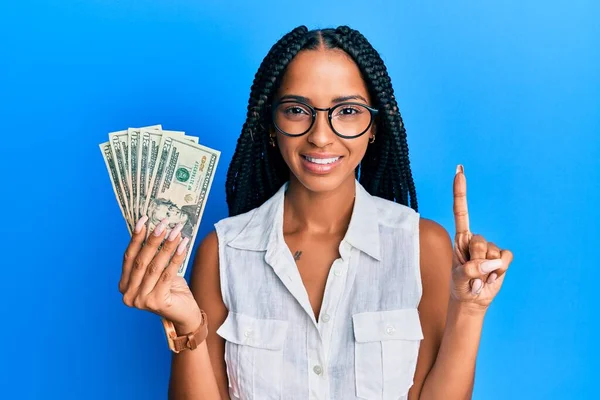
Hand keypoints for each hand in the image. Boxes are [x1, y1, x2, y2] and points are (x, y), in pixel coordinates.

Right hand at [118, 216, 201, 331]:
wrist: (185, 314)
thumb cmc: (171, 290)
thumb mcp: (157, 272)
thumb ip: (151, 257)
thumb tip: (155, 227)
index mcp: (124, 285)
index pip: (129, 257)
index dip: (136, 237)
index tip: (144, 219)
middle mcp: (128, 294)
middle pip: (141, 260)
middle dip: (153, 239)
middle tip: (164, 222)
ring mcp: (141, 300)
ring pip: (154, 266)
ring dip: (167, 246)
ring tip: (176, 231)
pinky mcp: (156, 302)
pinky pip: (167, 274)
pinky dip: (176, 258)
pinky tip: (183, 246)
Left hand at [451, 165, 513, 310]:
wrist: (472, 299)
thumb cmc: (460, 285)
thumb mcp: (459, 277)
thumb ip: (471, 269)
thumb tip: (491, 262)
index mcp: (460, 238)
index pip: (461, 211)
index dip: (460, 191)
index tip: (459, 170)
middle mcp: (475, 239)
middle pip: (479, 241)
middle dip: (475, 260)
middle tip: (471, 273)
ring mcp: (490, 248)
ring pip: (493, 252)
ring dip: (486, 269)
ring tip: (480, 277)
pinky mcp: (503, 258)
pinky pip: (506, 259)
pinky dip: (499, 271)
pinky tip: (492, 276)